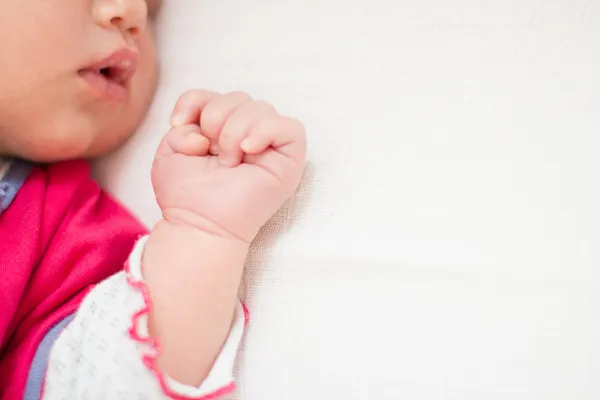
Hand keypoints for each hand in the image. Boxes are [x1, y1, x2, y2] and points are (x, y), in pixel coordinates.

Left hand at [151, 90, 306, 241]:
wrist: (199, 224)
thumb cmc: (186, 195)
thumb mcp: (170, 148)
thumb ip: (184, 121)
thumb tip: (207, 128)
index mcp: (222, 131)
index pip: (216, 95)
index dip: (196, 101)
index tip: (178, 124)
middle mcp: (249, 136)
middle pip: (240, 97)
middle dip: (216, 116)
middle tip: (210, 151)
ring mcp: (270, 148)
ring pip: (263, 108)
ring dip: (236, 129)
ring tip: (228, 160)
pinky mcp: (289, 161)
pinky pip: (290, 127)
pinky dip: (266, 131)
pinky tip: (247, 150)